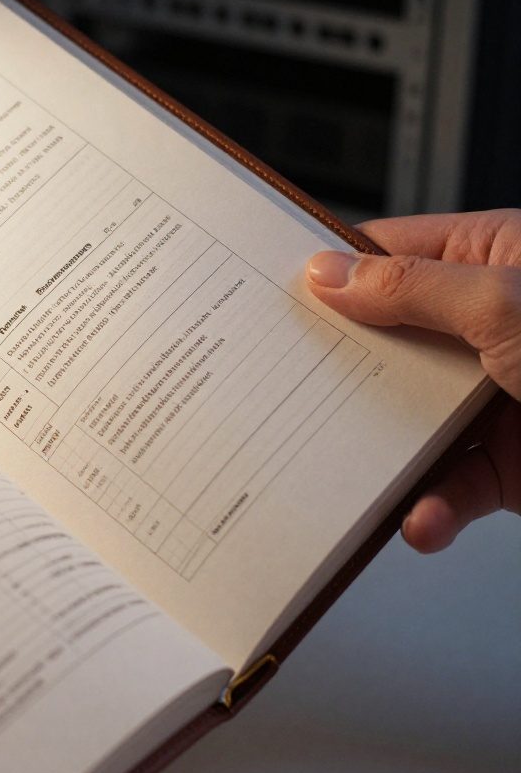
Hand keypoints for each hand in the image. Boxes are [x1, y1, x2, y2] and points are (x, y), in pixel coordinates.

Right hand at [306, 208, 520, 552]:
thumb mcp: (506, 303)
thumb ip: (411, 289)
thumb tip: (328, 273)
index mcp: (490, 260)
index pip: (387, 254)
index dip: (328, 272)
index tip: (274, 293)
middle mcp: (485, 326)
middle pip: (384, 342)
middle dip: (339, 371)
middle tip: (285, 386)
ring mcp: (493, 396)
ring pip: (406, 422)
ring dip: (379, 455)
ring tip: (348, 469)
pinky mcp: (506, 464)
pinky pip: (448, 485)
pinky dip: (429, 508)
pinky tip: (420, 518)